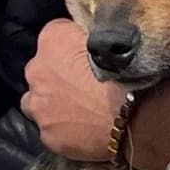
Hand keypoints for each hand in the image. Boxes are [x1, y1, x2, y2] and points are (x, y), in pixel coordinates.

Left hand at [24, 19, 132, 164]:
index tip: (85, 55)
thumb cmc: (126, 72)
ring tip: (79, 110)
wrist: (133, 113)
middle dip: (57, 77)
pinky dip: (63, 130)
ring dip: (52, 104)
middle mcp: (37, 70)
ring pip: (38, 102)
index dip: (71, 46)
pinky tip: (82, 130)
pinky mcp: (48, 135)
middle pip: (41, 71)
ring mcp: (39, 105)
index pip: (55, 34)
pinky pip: (51, 130)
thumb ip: (91, 37)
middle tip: (83, 85)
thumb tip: (90, 38)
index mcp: (52, 39)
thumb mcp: (110, 38)